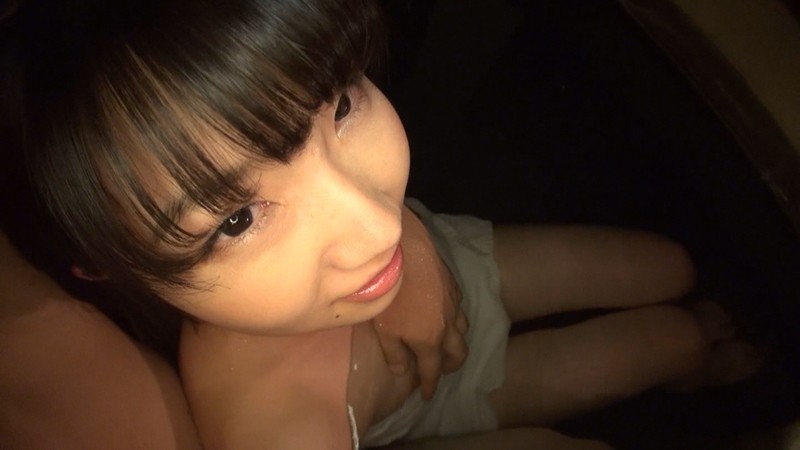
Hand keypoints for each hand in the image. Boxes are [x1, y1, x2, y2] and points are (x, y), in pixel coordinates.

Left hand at [371, 206, 468, 399]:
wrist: (403, 250)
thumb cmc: (388, 292)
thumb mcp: (383, 328)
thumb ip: (394, 353)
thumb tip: (402, 372)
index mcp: (429, 340)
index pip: (432, 371)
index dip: (429, 386)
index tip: (426, 396)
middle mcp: (447, 326)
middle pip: (458, 354)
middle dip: (451, 366)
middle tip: (440, 370)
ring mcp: (453, 304)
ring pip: (464, 330)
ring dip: (456, 342)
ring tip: (444, 343)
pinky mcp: (453, 285)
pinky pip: (460, 308)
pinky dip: (455, 318)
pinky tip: (444, 313)